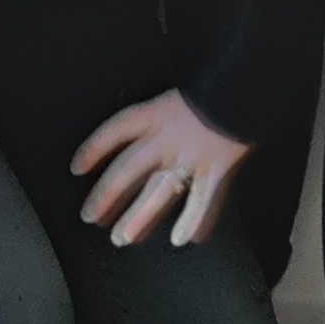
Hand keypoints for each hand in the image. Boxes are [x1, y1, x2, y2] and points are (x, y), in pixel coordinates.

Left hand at [72, 89, 249, 247]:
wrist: (247, 84)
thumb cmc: (212, 86)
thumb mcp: (175, 93)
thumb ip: (158, 116)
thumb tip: (137, 137)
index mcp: (155, 113)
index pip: (115, 130)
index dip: (93, 149)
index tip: (77, 168)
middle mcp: (168, 137)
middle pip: (129, 170)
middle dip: (107, 195)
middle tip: (91, 217)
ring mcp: (193, 156)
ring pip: (158, 192)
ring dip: (139, 217)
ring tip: (123, 237)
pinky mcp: (219, 171)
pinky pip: (203, 202)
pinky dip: (193, 221)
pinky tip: (181, 239)